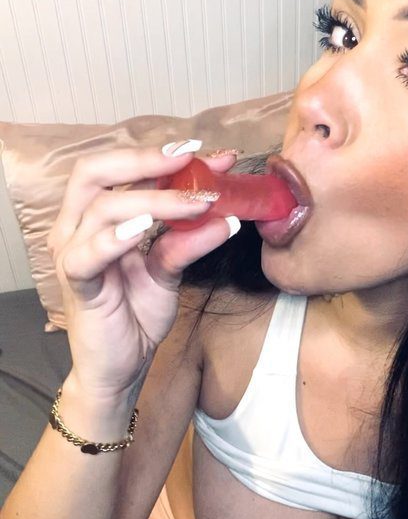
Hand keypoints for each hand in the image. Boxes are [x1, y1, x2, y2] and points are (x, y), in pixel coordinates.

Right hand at [47, 143, 238, 399]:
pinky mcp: (76, 284)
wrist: (121, 367)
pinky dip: (117, 237)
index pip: (118, 169)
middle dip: (145, 160)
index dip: (157, 154)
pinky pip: (89, 254)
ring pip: (103, 208)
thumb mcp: (169, 270)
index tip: (203, 150)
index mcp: (95, 217)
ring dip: (155, 200)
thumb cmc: (136, 314)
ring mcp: (72, 254)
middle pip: (95, 172)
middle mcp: (76, 228)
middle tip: (191, 159)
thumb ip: (187, 239)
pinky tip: (145, 229)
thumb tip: (226, 214)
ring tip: (198, 201)